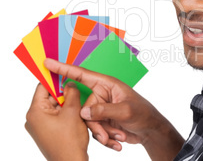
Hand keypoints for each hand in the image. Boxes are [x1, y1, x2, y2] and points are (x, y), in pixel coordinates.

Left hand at [25, 82, 88, 160]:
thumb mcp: (73, 112)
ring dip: (66, 103)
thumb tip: (70, 84)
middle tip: (76, 88)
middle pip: (49, 97)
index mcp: (35, 112)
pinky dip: (65, 112)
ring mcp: (40, 126)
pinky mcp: (47, 131)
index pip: (42, 87)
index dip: (53, 78)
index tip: (61, 71)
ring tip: (78, 102)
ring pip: (54, 106)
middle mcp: (34, 119)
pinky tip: (76, 112)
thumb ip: (71, 94)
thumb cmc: (69, 142)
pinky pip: (56, 115)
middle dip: (63, 92)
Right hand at [44, 58, 183, 160]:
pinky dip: (105, 138)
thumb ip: (103, 111)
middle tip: (107, 134)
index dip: (64, 68)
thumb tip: (83, 112)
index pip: (82, 74)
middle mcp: (101, 95)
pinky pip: (94, 130)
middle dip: (95, 124)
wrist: (150, 131)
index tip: (48, 62)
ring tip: (118, 137)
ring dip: (102, 133)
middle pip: (83, 108)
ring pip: (88, 122)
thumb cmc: (144, 114)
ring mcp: (101, 108)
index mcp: (107, 85)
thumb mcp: (125, 111)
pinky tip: (118, 142)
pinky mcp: (102, 121)